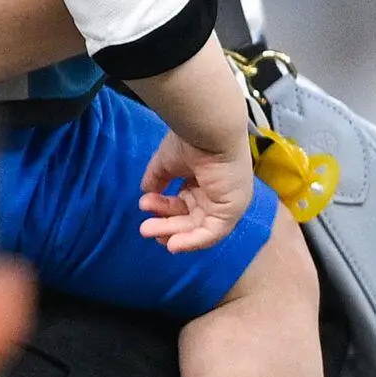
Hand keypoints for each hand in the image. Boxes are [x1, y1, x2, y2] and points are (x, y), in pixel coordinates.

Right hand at [137, 128, 256, 252]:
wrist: (209, 132)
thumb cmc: (190, 140)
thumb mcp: (167, 162)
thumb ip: (157, 178)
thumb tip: (145, 192)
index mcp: (205, 181)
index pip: (184, 201)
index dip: (164, 207)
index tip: (144, 206)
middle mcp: (217, 195)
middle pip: (190, 218)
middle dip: (166, 224)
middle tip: (145, 229)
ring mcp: (226, 204)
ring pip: (198, 227)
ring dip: (174, 233)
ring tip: (148, 232)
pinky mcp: (231, 211)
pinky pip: (211, 232)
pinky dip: (193, 241)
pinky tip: (173, 244)